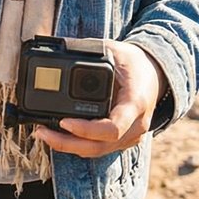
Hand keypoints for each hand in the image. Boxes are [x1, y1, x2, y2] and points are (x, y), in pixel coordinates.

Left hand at [33, 39, 166, 157]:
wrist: (156, 73)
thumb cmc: (134, 61)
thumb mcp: (115, 50)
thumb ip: (91, 51)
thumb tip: (62, 48)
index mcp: (135, 102)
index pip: (113, 127)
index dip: (87, 129)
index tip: (64, 122)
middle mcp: (136, 125)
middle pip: (100, 146)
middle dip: (68, 143)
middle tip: (42, 132)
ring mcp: (131, 136)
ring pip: (98, 151)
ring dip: (70, 147)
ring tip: (44, 134)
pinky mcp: (124, 139)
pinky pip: (100, 148)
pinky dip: (79, 145)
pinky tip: (61, 136)